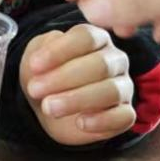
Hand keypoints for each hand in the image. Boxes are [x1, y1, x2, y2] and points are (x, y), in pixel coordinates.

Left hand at [21, 24, 134, 144]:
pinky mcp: (125, 114)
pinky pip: (123, 117)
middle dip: (63, 78)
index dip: (59, 51)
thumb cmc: (45, 75)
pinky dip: (101, 121)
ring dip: (76, 100)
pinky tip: (80, 123)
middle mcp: (114, 60)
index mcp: (96, 39)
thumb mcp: (37, 54)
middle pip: (99, 64)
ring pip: (111, 91)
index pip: (85, 37)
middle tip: (35, 89)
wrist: (46, 106)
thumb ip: (43, 45)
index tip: (34, 65)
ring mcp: (123, 87)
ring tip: (49, 107)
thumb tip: (53, 44)